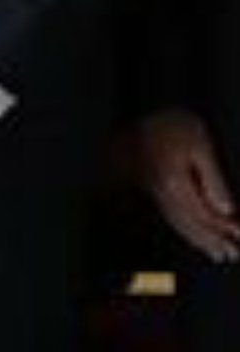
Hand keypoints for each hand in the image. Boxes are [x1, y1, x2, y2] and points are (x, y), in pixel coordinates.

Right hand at [139, 108, 239, 262]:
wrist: (140, 115)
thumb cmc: (172, 126)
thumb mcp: (201, 144)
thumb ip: (213, 179)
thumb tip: (227, 210)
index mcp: (178, 184)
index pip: (208, 214)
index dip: (227, 227)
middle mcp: (165, 194)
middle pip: (194, 225)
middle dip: (215, 241)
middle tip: (233, 255)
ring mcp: (156, 193)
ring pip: (182, 225)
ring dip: (201, 241)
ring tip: (218, 254)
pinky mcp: (153, 190)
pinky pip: (171, 217)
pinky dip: (186, 231)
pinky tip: (193, 235)